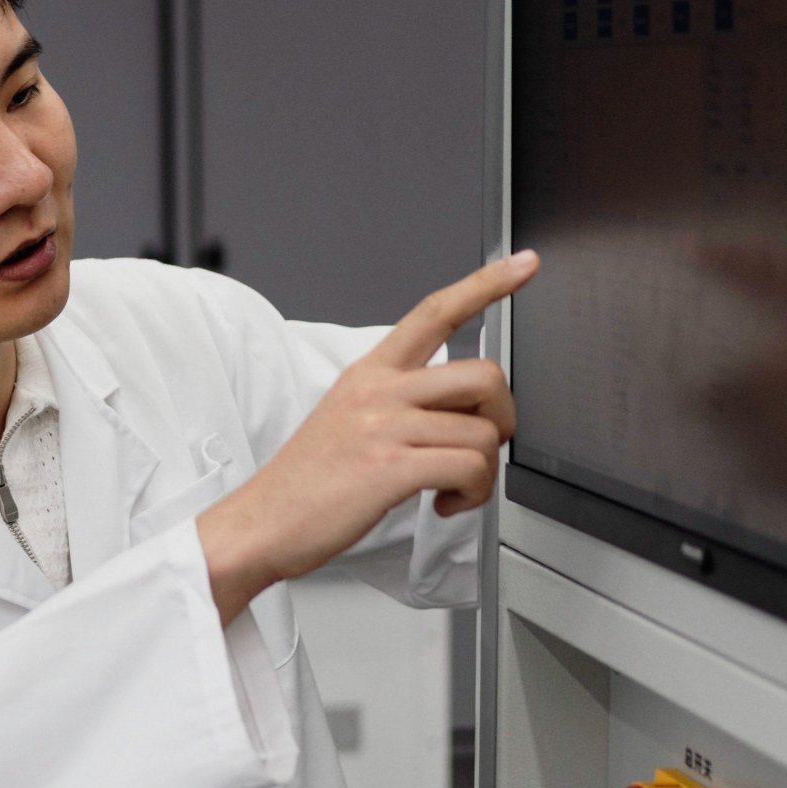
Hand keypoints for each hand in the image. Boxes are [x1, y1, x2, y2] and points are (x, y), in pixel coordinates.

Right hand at [197, 251, 536, 621]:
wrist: (261, 523)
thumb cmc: (307, 482)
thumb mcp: (348, 419)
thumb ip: (402, 402)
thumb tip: (463, 411)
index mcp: (369, 373)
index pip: (435, 312)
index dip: (486, 284)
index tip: (524, 264)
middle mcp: (378, 390)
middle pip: (483, 375)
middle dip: (502, 418)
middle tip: (479, 447)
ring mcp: (383, 427)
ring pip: (483, 433)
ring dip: (484, 473)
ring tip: (452, 489)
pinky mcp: (390, 467)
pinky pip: (469, 468)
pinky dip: (472, 495)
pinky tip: (444, 504)